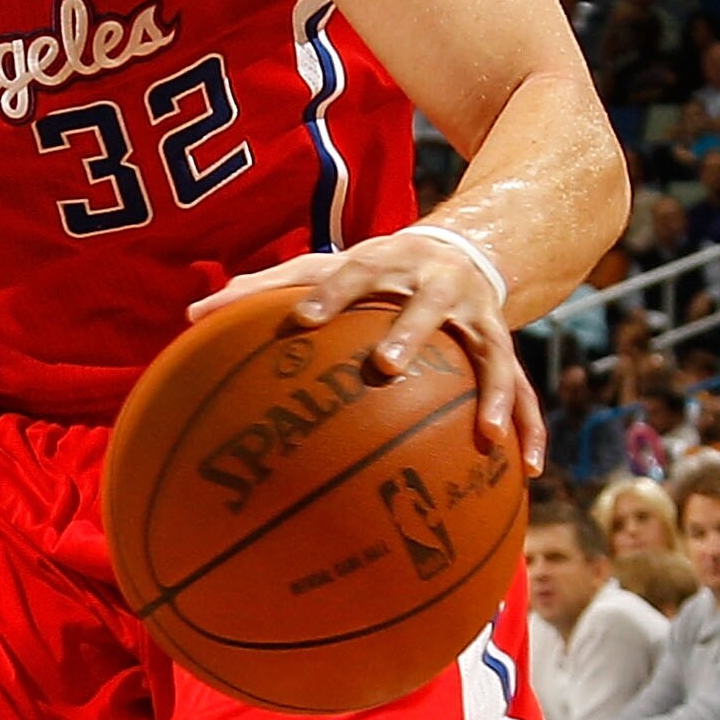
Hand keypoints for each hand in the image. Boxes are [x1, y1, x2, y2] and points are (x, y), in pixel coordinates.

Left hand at [188, 225, 543, 471]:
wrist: (458, 249)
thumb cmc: (371, 271)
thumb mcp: (325, 268)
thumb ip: (262, 291)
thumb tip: (190, 316)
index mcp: (384, 265)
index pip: (350, 275)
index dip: (326, 295)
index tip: (300, 322)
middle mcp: (434, 287)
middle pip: (425, 307)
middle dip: (409, 334)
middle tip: (388, 367)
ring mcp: (476, 319)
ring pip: (491, 354)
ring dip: (494, 392)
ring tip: (488, 437)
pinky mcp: (503, 346)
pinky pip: (525, 392)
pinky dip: (529, 429)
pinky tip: (526, 470)